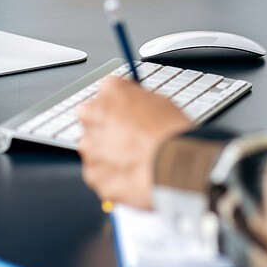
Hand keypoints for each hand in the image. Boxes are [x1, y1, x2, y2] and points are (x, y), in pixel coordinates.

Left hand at [78, 77, 192, 208]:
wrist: (175, 163)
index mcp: (111, 91)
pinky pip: (100, 174)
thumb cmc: (170, 131)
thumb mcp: (157, 100)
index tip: (125, 113)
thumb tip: (134, 107)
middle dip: (106, 128)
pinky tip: (132, 174)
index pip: (106, 92)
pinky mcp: (94, 174)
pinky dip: (112, 176)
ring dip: (107, 153)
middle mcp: (93, 115)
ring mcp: (91, 147)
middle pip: (92, 119)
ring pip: (94, 149)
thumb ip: (135, 101)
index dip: (118, 105)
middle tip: (128, 138)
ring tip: (134, 159)